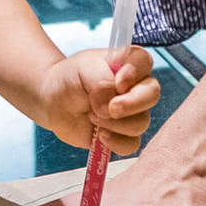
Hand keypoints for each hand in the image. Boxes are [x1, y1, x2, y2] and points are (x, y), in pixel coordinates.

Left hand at [38, 47, 160, 152]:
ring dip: (114, 123)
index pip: (144, 61)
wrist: (53, 101)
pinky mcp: (123, 135)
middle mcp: (134, 87)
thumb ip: (101, 81)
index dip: (136, 72)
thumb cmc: (70, 78)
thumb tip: (112, 106)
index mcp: (127, 63)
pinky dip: (116, 142)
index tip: (118, 81)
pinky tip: (99, 135)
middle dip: (132, 103)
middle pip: (153, 94)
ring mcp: (131, 112)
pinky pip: (132, 144)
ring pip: (141, 122)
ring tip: (92, 116)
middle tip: (111, 108)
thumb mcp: (83, 69)